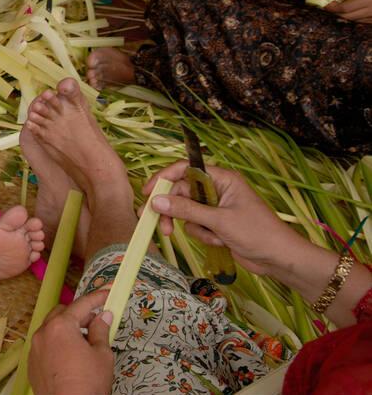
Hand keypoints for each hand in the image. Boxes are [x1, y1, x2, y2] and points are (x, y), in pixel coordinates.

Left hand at [28, 289, 114, 394]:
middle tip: (96, 323)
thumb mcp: (102, 355)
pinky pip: (44, 345)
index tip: (108, 292)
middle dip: (79, 314)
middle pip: (61, 313)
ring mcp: (34, 348)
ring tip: (84, 343)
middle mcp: (43, 332)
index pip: (81, 305)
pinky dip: (56, 344)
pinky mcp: (31, 363)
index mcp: (60, 326)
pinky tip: (69, 357)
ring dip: (66, 329)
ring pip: (50, 329)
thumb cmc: (88, 382)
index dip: (97, 298)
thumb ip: (101, 331)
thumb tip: (103, 316)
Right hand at [144, 161, 301, 274]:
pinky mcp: (216, 224)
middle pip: (182, 193)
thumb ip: (186, 210)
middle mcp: (217, 189)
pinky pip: (196, 225)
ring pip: (187, 211)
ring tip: (210, 238)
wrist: (280, 259)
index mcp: (222, 179)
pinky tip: (220, 242)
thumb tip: (155, 201)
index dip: (164, 178)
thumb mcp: (219, 221)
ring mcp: (216, 207)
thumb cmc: (257, 233)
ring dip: (194, 227)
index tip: (148, 193)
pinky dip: (204, 235)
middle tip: (164, 228)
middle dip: (175, 211)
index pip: (185, 169)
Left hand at [326, 0, 371, 22]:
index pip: (346, 8)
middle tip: (331, 7)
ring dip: (344, 15)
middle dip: (336, 13)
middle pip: (348, 16)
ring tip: (343, 6)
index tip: (325, 6)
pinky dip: (353, 17)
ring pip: (353, 20)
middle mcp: (371, 10)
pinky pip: (360, 21)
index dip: (333, 8)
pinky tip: (353, 10)